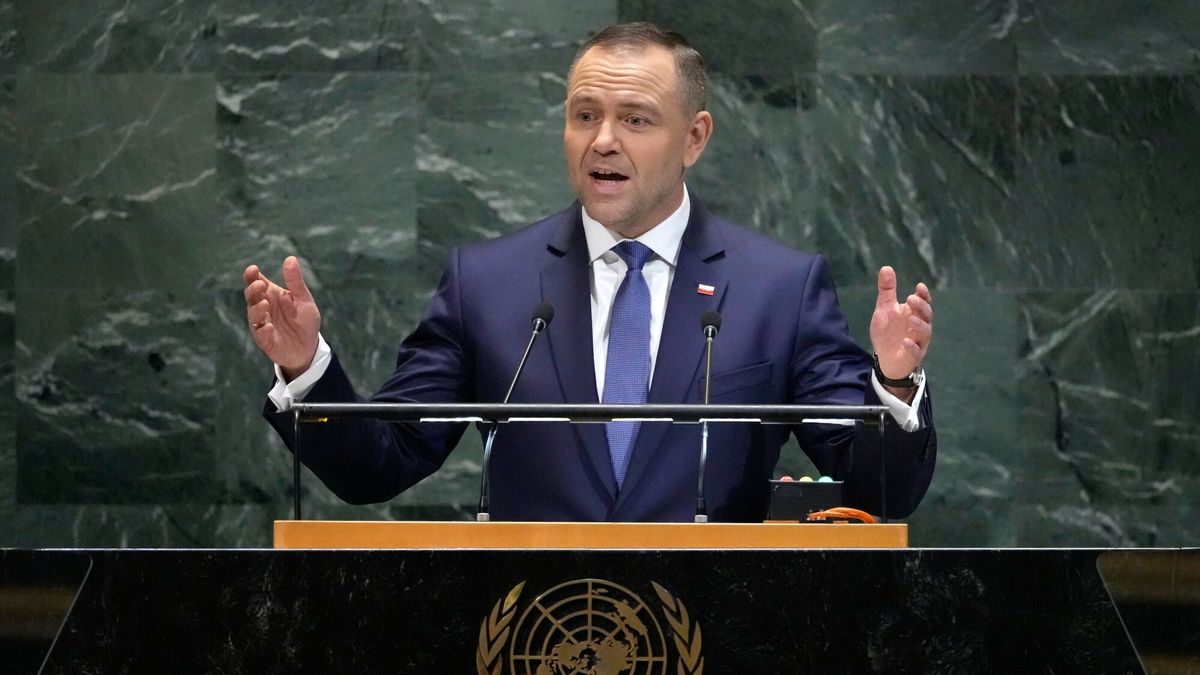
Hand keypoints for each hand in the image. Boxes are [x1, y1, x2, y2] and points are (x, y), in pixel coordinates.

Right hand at [243, 256, 320, 380]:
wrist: (309, 347)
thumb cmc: (304, 320)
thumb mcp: (303, 299)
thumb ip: (295, 281)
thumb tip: (290, 258)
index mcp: (270, 295)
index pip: (257, 282)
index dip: (252, 275)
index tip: (253, 269)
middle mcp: (263, 308)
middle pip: (251, 297)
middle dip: (252, 290)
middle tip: (259, 285)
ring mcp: (262, 324)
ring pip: (253, 316)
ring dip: (256, 309)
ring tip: (264, 303)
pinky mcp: (266, 340)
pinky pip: (260, 335)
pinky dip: (262, 331)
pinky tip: (268, 327)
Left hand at [869, 266, 931, 379]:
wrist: (885, 358)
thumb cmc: (888, 332)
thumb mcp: (885, 309)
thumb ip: (887, 291)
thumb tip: (886, 267)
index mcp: (914, 313)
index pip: (923, 302)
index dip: (923, 295)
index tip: (919, 287)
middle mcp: (919, 326)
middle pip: (927, 314)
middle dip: (921, 306)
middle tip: (910, 299)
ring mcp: (918, 341)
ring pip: (925, 332)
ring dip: (920, 325)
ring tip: (910, 319)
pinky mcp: (913, 355)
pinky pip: (916, 351)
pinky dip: (912, 347)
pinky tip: (905, 342)